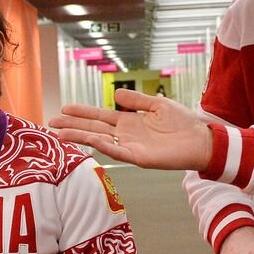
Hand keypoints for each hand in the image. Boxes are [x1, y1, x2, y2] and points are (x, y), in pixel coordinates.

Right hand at [50, 90, 213, 170]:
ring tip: (60, 133)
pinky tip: (91, 139)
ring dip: (81, 136)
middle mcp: (126, 135)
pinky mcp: (140, 158)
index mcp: (130, 122)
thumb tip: (115, 94)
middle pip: (94, 128)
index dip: (82, 112)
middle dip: (73, 125)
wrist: (202, 140)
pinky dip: (105, 146)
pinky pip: (119, 152)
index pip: (100, 116)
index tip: (64, 108)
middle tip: (51, 122)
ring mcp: (131, 147)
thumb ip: (137, 100)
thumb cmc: (183, 123)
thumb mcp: (157, 105)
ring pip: (100, 141)